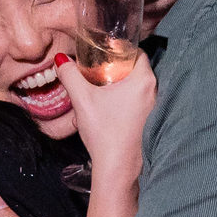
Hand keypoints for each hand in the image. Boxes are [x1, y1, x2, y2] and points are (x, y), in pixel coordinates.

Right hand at [55, 51, 153, 181]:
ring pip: (138, 85)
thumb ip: (70, 76)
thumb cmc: (104, 132)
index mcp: (144, 79)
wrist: (117, 167)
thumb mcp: (82, 99)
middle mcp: (155, 91)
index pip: (137, 52)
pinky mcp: (151, 120)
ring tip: (101, 85)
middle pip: (137, 68)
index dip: (120, 49)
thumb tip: (61, 61)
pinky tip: (109, 104)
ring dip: (122, 82)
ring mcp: (155, 106)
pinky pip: (139, 99)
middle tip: (99, 67)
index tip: (104, 51)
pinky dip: (126, 97)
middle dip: (118, 66)